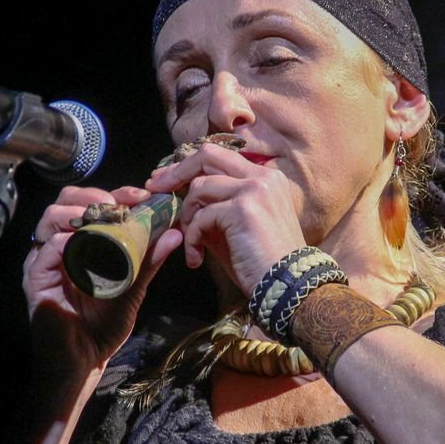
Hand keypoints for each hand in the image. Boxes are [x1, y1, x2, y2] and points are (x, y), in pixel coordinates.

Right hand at [23, 185, 181, 371]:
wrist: (86, 358)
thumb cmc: (104, 323)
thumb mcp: (133, 286)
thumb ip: (150, 259)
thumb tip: (174, 232)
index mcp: (82, 242)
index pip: (91, 202)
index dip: (115, 193)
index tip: (140, 196)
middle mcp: (60, 245)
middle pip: (65, 201)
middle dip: (93, 196)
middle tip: (119, 207)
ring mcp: (46, 261)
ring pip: (51, 218)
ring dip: (77, 214)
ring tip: (102, 223)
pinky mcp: (36, 279)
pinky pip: (45, 251)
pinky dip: (64, 243)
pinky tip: (82, 246)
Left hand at [146, 143, 305, 295]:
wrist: (289, 287)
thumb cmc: (263, 265)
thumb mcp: (236, 231)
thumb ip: (215, 211)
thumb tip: (183, 206)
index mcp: (266, 179)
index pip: (220, 157)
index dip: (190, 166)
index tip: (167, 181)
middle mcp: (262, 177)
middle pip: (208, 155)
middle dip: (176, 172)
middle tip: (155, 189)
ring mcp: (254, 189)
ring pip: (200, 187)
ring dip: (187, 217)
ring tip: (191, 244)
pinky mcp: (243, 208)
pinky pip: (201, 216)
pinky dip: (192, 237)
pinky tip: (197, 259)